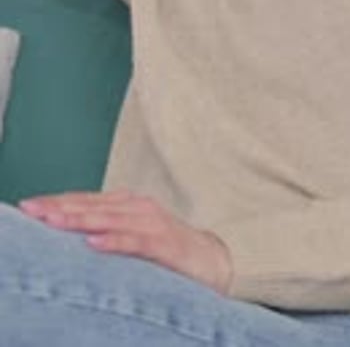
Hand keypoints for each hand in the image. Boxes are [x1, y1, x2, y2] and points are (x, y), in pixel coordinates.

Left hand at [19, 191, 231, 294]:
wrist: (212, 259)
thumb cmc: (167, 248)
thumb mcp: (133, 234)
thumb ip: (106, 228)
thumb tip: (69, 232)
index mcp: (128, 203)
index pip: (85, 200)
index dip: (57, 201)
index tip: (29, 206)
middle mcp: (138, 206)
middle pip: (91, 206)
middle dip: (59, 208)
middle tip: (33, 210)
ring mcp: (152, 223)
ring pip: (109, 219)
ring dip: (80, 220)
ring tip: (53, 221)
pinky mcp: (165, 243)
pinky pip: (136, 241)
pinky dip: (114, 240)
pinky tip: (94, 242)